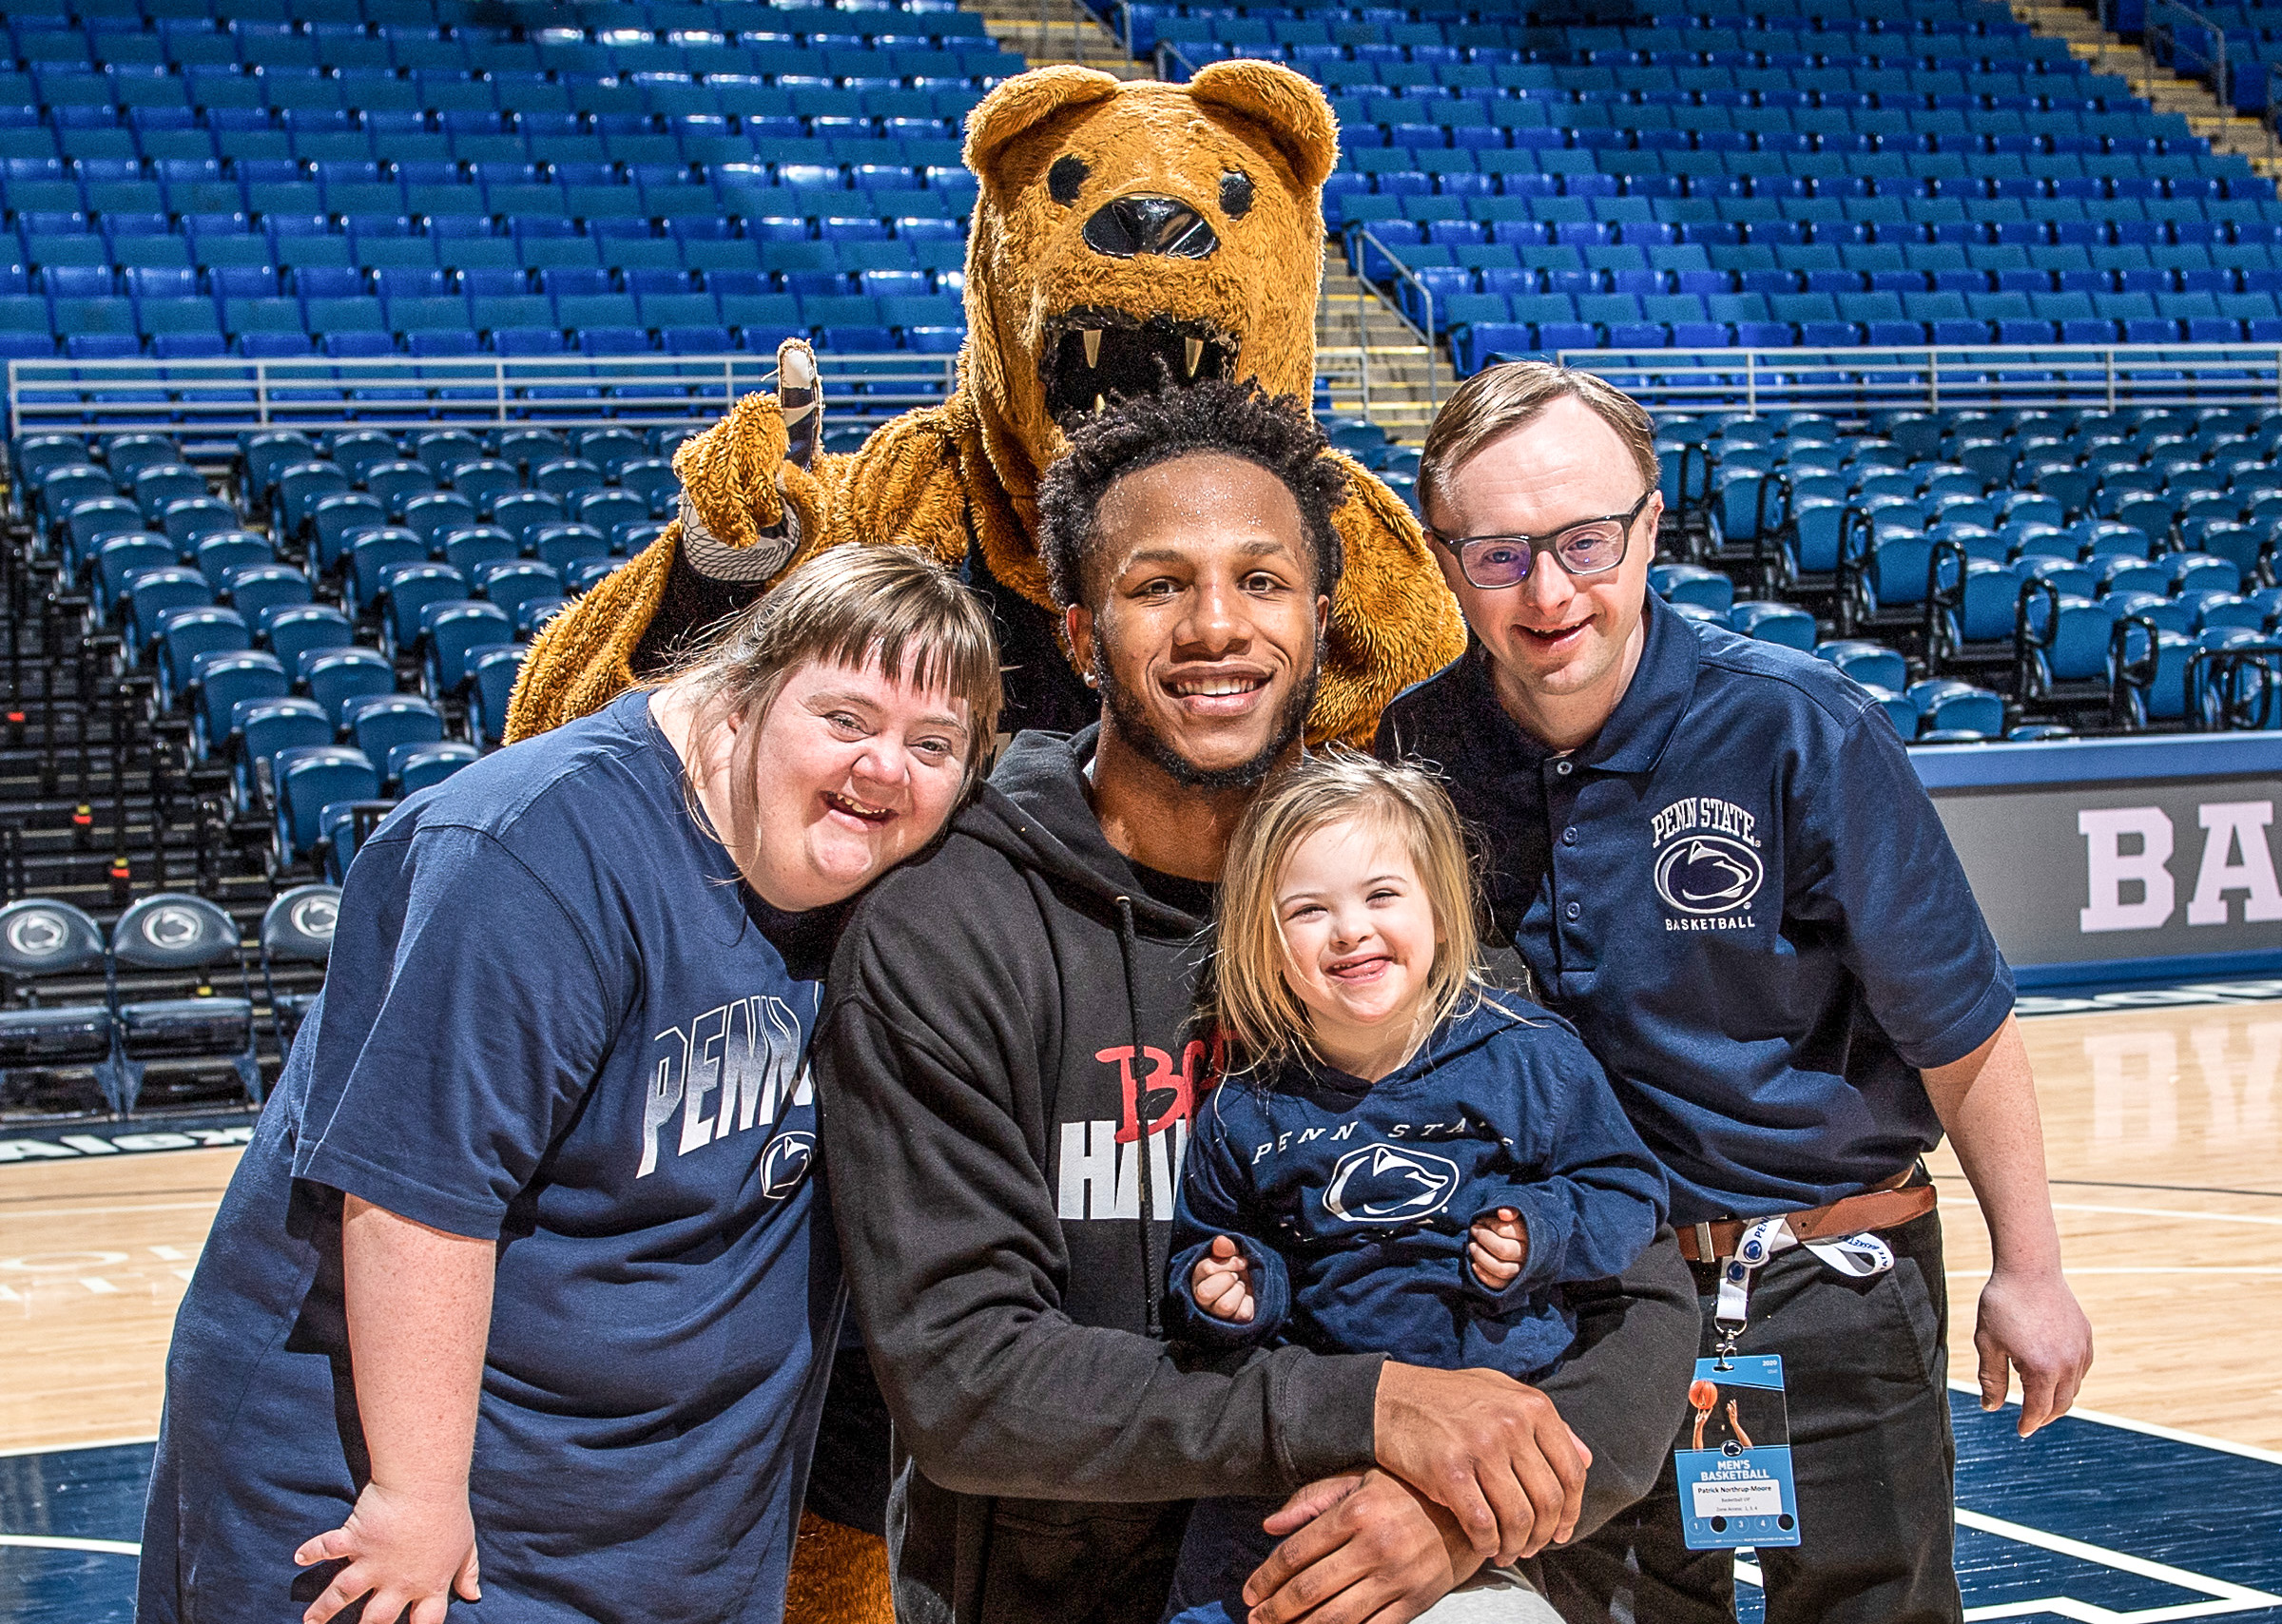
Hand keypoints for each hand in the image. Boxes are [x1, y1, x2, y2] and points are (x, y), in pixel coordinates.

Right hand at [293, 1479, 480, 1623]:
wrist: (427, 1484)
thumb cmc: (451, 1513)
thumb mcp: (466, 1546)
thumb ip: (467, 1572)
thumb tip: (474, 1595)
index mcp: (428, 1584)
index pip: (423, 1621)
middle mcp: (397, 1581)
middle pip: (375, 1619)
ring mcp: (372, 1562)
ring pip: (342, 1594)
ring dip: (323, 1610)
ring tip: (308, 1622)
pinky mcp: (355, 1539)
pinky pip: (329, 1548)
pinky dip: (312, 1551)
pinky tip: (299, 1557)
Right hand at [1192, 1235, 1256, 1323]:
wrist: (1254, 1282)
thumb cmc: (1237, 1268)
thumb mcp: (1230, 1254)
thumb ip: (1224, 1248)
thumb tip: (1222, 1241)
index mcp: (1197, 1278)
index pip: (1207, 1269)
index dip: (1228, 1263)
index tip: (1239, 1260)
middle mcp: (1202, 1299)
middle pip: (1207, 1293)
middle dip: (1228, 1278)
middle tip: (1236, 1276)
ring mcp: (1216, 1314)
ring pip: (1225, 1305)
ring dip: (1238, 1290)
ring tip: (1240, 1287)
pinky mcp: (1234, 1323)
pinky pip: (1242, 1314)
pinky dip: (1249, 1302)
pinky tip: (1246, 1298)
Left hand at [1240, 1468, 1481, 1623]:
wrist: (1471, 1509)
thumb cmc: (1408, 1490)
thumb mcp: (1360, 1479)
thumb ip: (1313, 1500)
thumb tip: (1270, 1525)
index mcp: (1356, 1511)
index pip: (1297, 1551)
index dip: (1267, 1576)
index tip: (1249, 1592)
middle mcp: (1374, 1546)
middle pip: (1311, 1588)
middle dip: (1276, 1609)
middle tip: (1255, 1619)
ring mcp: (1397, 1577)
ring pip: (1337, 1616)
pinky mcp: (1416, 1601)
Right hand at [1373, 1363, 1591, 1564]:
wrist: (1389, 1398)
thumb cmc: (1449, 1398)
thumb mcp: (1502, 1392)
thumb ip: (1547, 1424)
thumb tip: (1587, 1459)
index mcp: (1532, 1406)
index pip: (1571, 1472)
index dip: (1571, 1511)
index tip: (1561, 1531)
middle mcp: (1511, 1425)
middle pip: (1548, 1501)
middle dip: (1545, 1535)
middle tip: (1533, 1548)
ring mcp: (1480, 1448)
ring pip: (1518, 1518)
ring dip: (1517, 1545)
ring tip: (1509, 1552)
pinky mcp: (1449, 1471)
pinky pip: (1483, 1523)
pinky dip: (1488, 1544)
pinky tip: (1485, 1546)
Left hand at [1468, 1209, 1527, 1288]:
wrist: (1531, 1244)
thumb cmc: (1519, 1225)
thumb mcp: (1519, 1212)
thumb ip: (1513, 1208)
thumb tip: (1503, 1214)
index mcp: (1532, 1235)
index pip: (1506, 1230)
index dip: (1489, 1224)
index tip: (1481, 1220)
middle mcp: (1529, 1255)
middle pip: (1503, 1250)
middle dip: (1483, 1239)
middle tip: (1473, 1230)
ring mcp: (1522, 1272)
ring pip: (1501, 1269)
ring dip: (1481, 1257)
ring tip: (1471, 1246)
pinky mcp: (1514, 1284)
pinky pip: (1498, 1284)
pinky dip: (1484, 1275)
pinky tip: (1474, 1264)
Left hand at [1974, 1264, 2092, 1436]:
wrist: (2029, 1268)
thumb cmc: (2002, 1305)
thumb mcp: (1988, 1344)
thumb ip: (1991, 1380)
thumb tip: (1991, 1408)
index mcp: (2042, 1369)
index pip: (2038, 1409)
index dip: (2029, 1423)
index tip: (2021, 1430)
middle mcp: (2068, 1364)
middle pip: (2061, 1405)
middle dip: (2045, 1416)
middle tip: (2030, 1420)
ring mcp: (2081, 1350)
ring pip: (2073, 1388)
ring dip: (2057, 1399)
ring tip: (2040, 1400)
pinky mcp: (2086, 1337)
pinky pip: (2081, 1369)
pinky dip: (2069, 1380)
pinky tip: (2054, 1376)